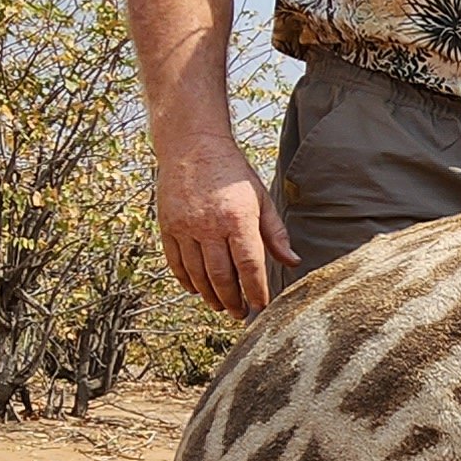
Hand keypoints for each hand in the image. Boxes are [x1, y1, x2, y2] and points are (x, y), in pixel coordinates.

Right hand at [157, 143, 301, 315]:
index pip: (249, 264)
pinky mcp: (167, 227)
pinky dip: (187, 281)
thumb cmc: (232, 174)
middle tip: (242, 313)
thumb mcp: (261, 198)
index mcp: (237, 218)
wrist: (192, 147)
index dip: (256, 290)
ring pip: (197, 274)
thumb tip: (293, 262)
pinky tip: (197, 290)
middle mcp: (209, 225)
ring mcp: (185, 227)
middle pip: (221, 276)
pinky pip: (176, 263)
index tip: (262, 305)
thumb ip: (275, 233)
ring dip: (210, 295)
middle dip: (233, 300)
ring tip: (222, 306)